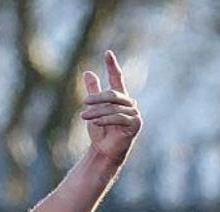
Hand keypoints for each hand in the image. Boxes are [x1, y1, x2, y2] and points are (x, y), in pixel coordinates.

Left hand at [80, 51, 140, 165]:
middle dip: (97, 98)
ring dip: (97, 112)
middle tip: (83, 102)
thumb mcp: (93, 109)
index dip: (112, 66)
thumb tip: (87, 72)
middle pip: (113, 95)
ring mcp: (135, 114)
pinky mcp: (136, 125)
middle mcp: (130, 104)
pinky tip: (95, 123)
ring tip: (84, 117)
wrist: (105, 152)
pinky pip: (119, 118)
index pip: (117, 78)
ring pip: (113, 108)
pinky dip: (105, 119)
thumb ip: (93, 92)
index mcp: (121, 98)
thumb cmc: (100, 132)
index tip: (107, 53)